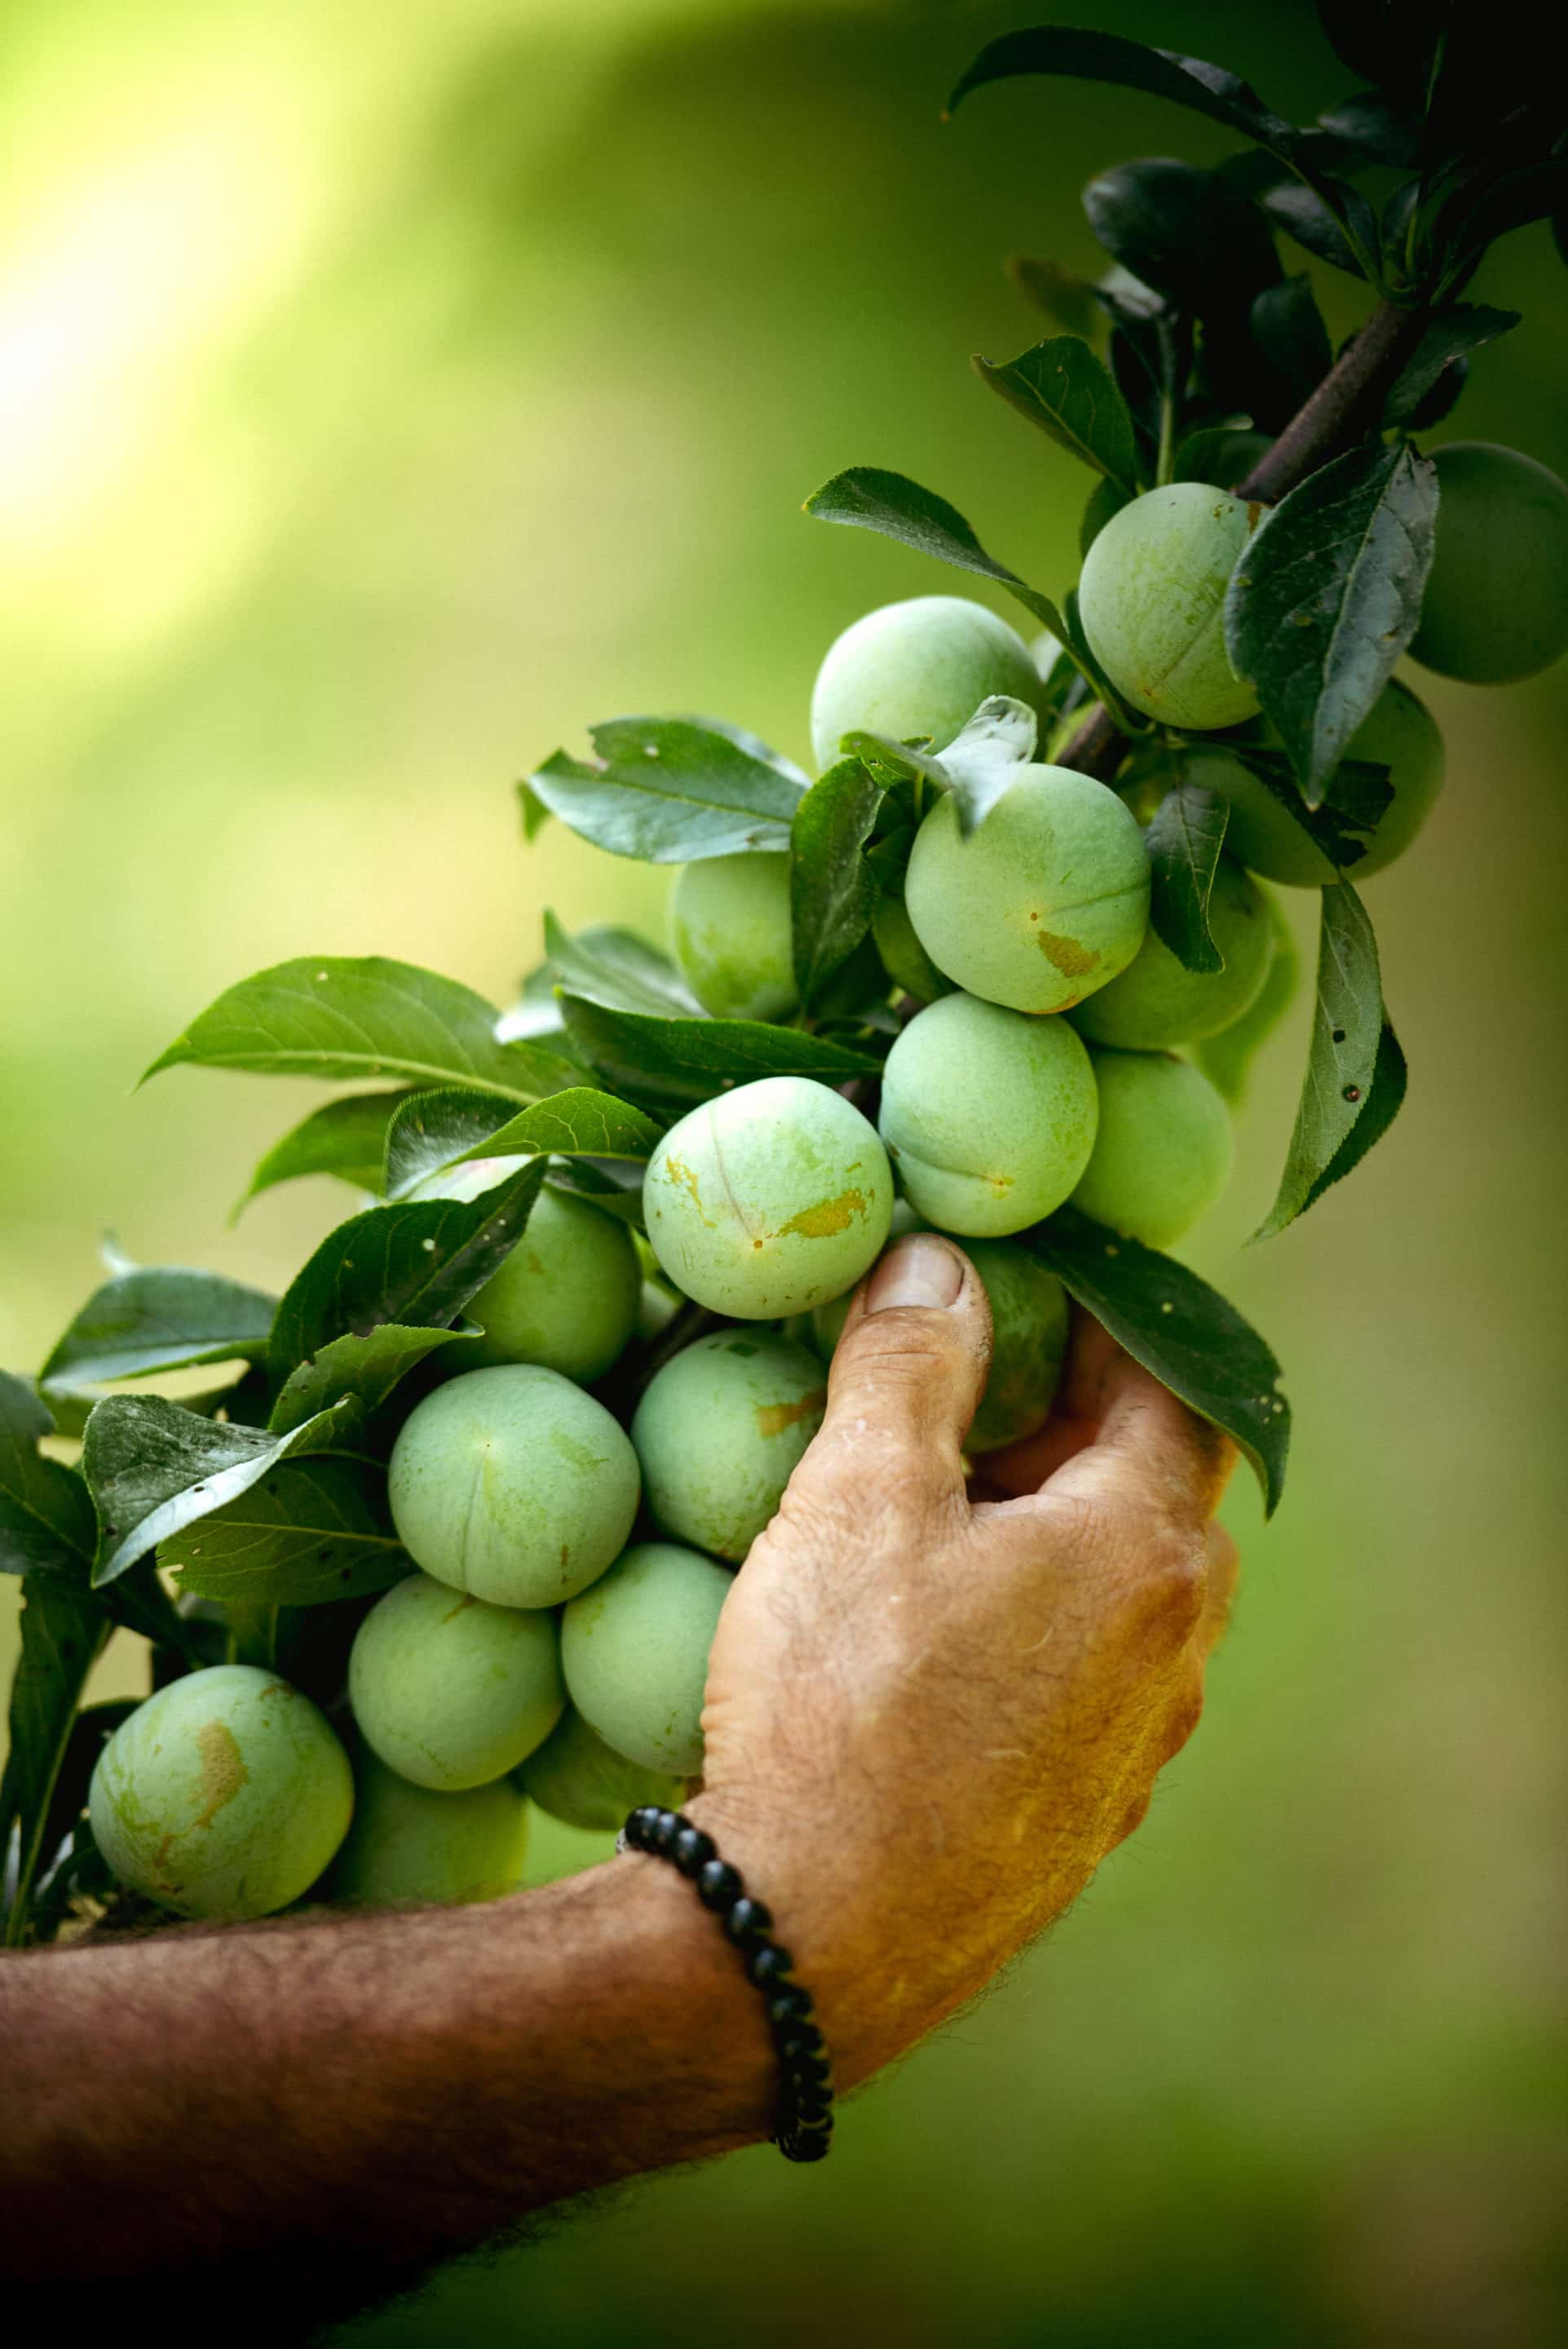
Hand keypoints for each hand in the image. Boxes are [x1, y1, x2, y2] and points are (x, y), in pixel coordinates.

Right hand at [694, 1231, 1237, 2086]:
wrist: (810, 1940)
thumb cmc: (842, 1701)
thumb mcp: (862, 1499)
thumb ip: (911, 1365)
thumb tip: (940, 1264)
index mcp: (1143, 1552)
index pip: (1174, 1389)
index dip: (1112, 1322)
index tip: (1037, 1287)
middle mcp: (1173, 1654)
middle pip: (1158, 1494)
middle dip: (1077, 1429)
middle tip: (976, 1398)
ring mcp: (1137, 1752)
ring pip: (1123, 1599)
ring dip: (1055, 1537)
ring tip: (944, 1519)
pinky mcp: (1084, 1822)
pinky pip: (1087, 1687)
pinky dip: (1036, 1631)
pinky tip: (937, 1646)